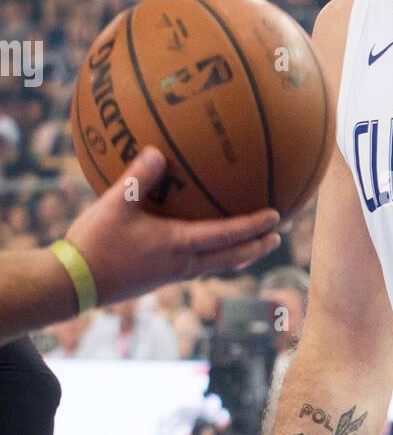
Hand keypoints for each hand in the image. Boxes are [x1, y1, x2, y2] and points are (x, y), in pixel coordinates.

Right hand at [65, 146, 281, 304]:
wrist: (73, 284)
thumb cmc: (94, 243)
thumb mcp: (114, 204)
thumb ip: (137, 177)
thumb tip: (156, 150)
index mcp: (178, 245)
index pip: (227, 235)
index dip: (254, 226)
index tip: (277, 217)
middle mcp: (182, 264)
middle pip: (231, 257)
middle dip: (256, 247)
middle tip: (277, 236)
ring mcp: (171, 274)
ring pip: (216, 265)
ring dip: (238, 255)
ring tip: (251, 246)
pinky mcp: (158, 279)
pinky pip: (196, 266)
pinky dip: (212, 256)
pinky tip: (201, 246)